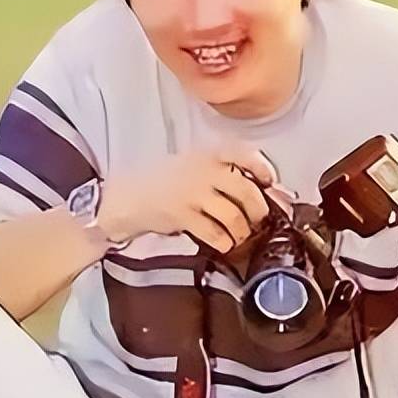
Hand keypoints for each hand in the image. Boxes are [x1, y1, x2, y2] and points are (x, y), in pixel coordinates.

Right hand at [98, 144, 275, 253]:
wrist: (128, 197)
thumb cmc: (164, 182)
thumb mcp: (192, 165)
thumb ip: (222, 173)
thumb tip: (262, 189)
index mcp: (206, 153)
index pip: (244, 154)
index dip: (262, 168)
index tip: (269, 182)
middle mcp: (203, 170)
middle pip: (246, 191)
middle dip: (258, 210)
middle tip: (258, 220)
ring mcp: (192, 192)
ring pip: (234, 215)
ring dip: (241, 231)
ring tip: (239, 236)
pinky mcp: (182, 214)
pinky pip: (214, 232)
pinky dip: (224, 241)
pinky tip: (223, 243)